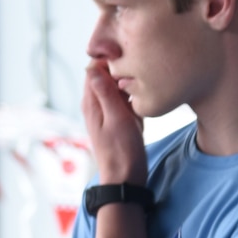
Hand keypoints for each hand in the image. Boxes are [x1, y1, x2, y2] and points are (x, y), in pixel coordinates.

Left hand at [82, 63, 146, 185]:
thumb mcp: (117, 120)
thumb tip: (93, 67)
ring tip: (146, 83)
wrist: (125, 179)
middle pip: (105, 75)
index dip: (109, 59)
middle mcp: (96, 104)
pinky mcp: (117, 119)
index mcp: (91, 102)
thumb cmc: (122, 152)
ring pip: (116, 87)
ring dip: (129, 83)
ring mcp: (106, 112)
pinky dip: (133, 96)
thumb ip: (106, 94)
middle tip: (142, 70)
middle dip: (121, 69)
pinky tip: (145, 100)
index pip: (93, 68)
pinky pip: (123, 100)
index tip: (129, 58)